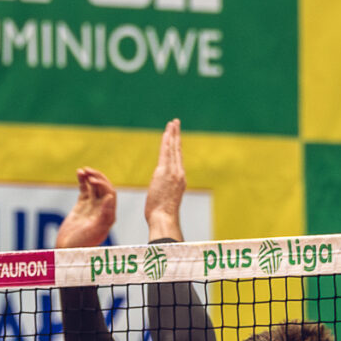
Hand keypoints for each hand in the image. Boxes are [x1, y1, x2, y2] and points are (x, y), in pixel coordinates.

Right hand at [55, 169, 117, 249]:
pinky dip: (82, 181)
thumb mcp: (95, 229)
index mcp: (109, 215)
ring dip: (90, 177)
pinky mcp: (82, 206)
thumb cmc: (83, 243)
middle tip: (88, 171)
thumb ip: (104, 214)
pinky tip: (78, 173)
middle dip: (97, 178)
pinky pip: (84, 190)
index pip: (110, 194)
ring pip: (94, 187)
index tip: (92, 180)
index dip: (103, 184)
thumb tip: (110, 197)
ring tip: (83, 170)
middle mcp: (102, 209)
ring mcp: (92, 207)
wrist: (68, 249)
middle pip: (103, 188)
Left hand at [145, 119, 186, 238]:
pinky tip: (166, 133)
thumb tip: (161, 189)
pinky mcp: (165, 172)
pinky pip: (166, 153)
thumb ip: (165, 190)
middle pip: (177, 150)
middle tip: (175, 122)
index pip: (177, 159)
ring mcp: (173, 172)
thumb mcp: (166, 199)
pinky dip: (167, 142)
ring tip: (172, 123)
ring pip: (173, 149)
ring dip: (172, 134)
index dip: (176, 146)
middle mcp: (179, 173)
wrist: (164, 218)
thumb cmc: (162, 214)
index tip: (175, 136)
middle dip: (176, 135)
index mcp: (179, 179)